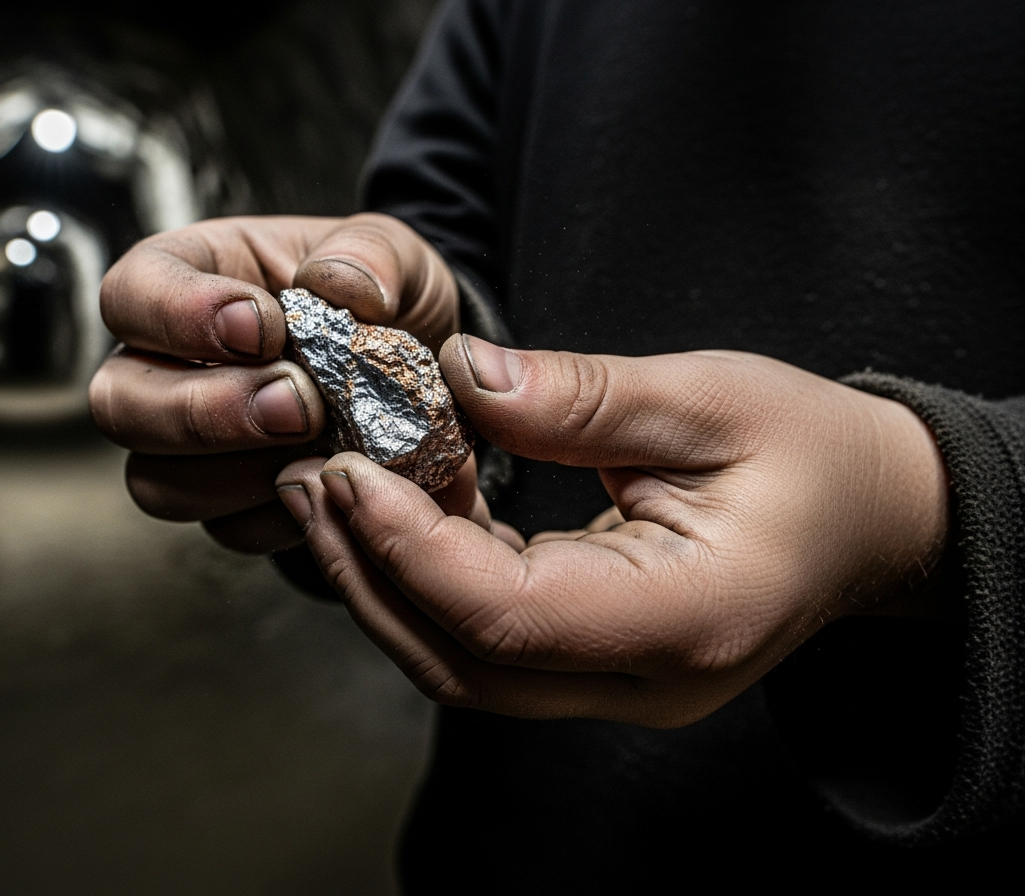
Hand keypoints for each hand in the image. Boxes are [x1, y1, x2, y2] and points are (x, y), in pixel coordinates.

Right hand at [88, 213, 470, 551]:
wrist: (422, 372)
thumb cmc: (386, 300)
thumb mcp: (393, 253)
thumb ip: (370, 253)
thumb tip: (337, 284)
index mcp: (190, 278)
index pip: (129, 294)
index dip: (179, 315)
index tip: (263, 329)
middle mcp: (166, 365)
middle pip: (117, 402)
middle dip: (205, 411)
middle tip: (299, 404)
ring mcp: (187, 444)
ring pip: (154, 480)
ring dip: (237, 473)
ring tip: (318, 443)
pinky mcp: (227, 503)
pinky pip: (223, 528)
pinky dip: (278, 515)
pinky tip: (328, 481)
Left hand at [275, 339, 948, 725]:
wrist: (869, 517)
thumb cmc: (813, 455)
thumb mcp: (710, 399)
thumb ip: (582, 397)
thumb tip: (462, 378)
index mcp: (687, 621)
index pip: (507, 617)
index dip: (410, 548)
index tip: (347, 468)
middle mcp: (643, 678)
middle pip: (461, 664)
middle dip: (369, 572)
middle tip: (309, 480)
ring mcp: (615, 685)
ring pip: (460, 666)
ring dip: (383, 581)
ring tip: (329, 492)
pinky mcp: (592, 664)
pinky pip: (484, 642)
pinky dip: (426, 581)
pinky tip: (396, 509)